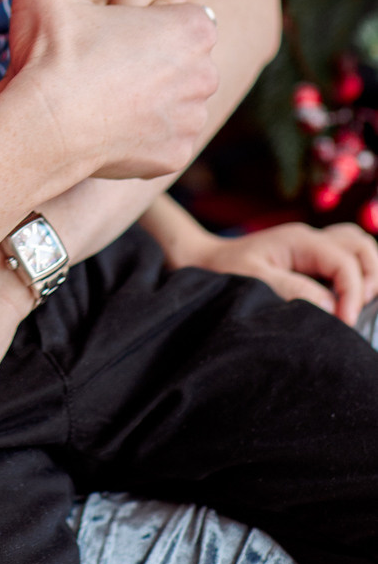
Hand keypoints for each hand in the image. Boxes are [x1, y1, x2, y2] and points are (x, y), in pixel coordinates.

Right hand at [5, 0, 218, 182]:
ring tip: (108, 98)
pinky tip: (110, 128)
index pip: (184, 16)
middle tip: (113, 65)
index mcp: (193, 26)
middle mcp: (205, 72)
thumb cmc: (53, 51)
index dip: (151, 21)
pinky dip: (142, 137)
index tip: (122, 31)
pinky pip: (163, 141)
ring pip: (178, 103)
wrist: (46, 121)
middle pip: (187, 62)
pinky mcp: (179, 155)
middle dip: (158, 63)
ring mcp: (193, 118)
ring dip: (152, 100)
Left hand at [184, 220, 377, 326]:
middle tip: (356, 311)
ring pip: (358, 246)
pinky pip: (345, 256)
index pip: (344, 262)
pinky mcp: (309, 257)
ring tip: (358, 304)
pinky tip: (348, 298)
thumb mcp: (252, 282)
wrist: (202, 260)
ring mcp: (311, 245)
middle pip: (361, 245)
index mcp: (299, 241)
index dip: (352, 294)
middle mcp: (310, 238)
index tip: (344, 324)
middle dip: (370, 278)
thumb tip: (330, 306)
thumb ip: (291, 290)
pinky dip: (356, 273)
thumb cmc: (223, 271)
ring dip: (367, 273)